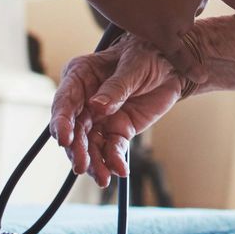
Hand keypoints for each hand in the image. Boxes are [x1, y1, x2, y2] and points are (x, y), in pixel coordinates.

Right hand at [50, 37, 180, 184]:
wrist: (173, 66)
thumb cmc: (148, 55)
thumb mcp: (134, 66)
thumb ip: (116, 87)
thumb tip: (96, 107)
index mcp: (80, 77)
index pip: (64, 102)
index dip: (61, 121)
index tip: (64, 139)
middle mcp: (84, 101)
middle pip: (74, 129)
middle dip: (77, 149)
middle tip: (82, 166)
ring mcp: (99, 118)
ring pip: (90, 145)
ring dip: (94, 163)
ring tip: (102, 178)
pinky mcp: (117, 130)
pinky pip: (112, 149)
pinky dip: (114, 161)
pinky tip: (120, 171)